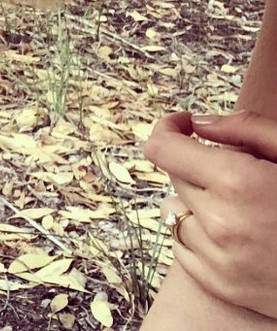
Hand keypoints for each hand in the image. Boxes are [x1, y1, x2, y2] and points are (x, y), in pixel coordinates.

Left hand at [145, 111, 276, 319]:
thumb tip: (199, 122)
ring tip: (238, 205)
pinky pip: (182, 247)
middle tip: (236, 169)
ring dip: (197, 201)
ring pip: (176, 211)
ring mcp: (219, 259)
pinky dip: (199, 235)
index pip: (162, 148)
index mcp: (237, 182)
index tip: (184, 124)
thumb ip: (246, 128)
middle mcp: (220, 223)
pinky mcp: (221, 285)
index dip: (168, 129)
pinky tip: (234, 232)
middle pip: (175, 175)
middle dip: (196, 164)